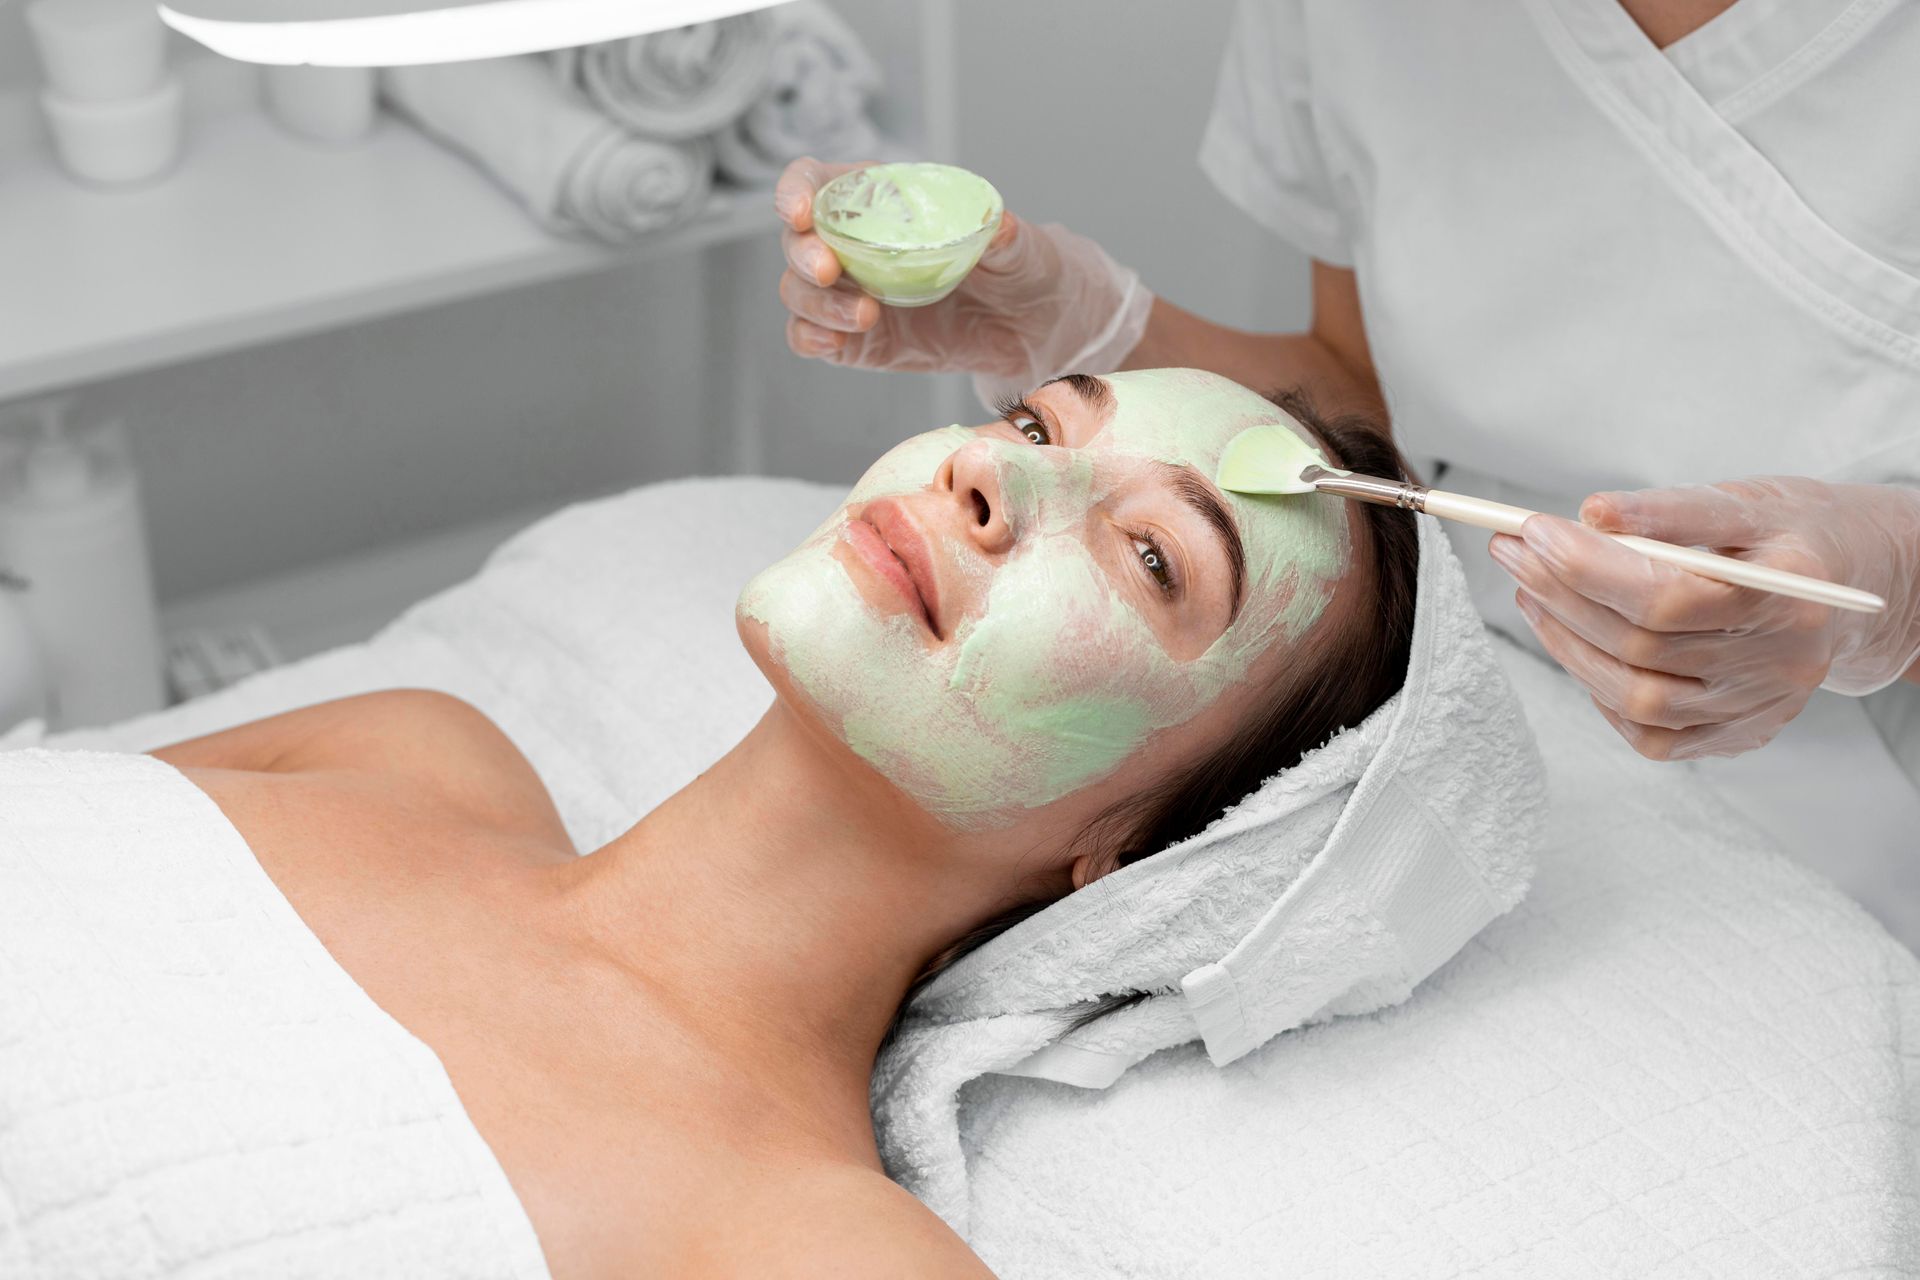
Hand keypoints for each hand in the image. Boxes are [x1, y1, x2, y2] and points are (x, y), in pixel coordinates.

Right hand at [773, 157, 1152, 387]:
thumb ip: (1007, 237)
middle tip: (829, 271)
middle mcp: (854, 244)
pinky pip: (811, 337)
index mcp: (881, 202)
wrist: (1033, 328)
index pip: (818, 182)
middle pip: (796, 240)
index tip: (801, 211)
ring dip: (815, 303)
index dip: (796, 190)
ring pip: (799, 292)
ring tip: (864, 317)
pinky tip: (835, 344)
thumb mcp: (1023, 248)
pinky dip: (812, 339)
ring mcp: (851, 293)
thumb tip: (999, 226)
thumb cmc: (1022, 268)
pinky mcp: (858, 341)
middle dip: (802, 254)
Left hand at [1487, 477, 1919, 760]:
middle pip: (1641, 647)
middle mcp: (1780, 663)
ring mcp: (1760, 707)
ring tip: (1532, 593)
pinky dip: (1601, 693)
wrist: (1852, 585)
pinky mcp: (1740, 733)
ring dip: (1567, 644)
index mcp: (1790, 596)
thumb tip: (1592, 514)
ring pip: (1636, 697)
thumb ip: (1672, 510)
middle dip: (1560, 595)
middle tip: (1513, 552)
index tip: (1532, 531)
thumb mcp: (1744, 502)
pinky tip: (1579, 645)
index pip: (1666, 597)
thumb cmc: (1791, 534)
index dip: (1587, 568)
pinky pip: (1652, 734)